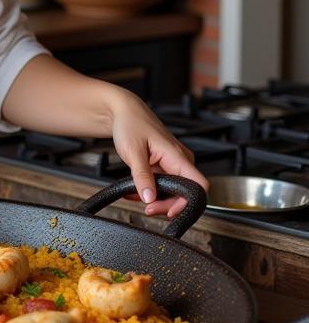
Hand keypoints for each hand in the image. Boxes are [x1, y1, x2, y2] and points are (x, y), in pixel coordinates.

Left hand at [109, 92, 208, 218]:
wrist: (123, 111)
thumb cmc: (130, 123)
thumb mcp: (133, 151)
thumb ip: (141, 176)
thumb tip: (149, 198)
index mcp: (178, 156)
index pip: (199, 186)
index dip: (188, 203)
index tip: (169, 211)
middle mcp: (180, 160)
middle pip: (185, 193)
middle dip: (167, 204)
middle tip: (147, 209)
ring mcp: (172, 163)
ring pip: (173, 190)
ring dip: (157, 199)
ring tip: (137, 199)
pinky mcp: (164, 165)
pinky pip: (163, 183)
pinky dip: (150, 190)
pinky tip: (135, 192)